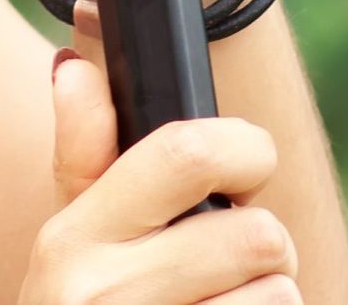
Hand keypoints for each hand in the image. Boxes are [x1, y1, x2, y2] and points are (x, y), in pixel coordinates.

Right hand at [22, 27, 300, 304]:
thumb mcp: (68, 249)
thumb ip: (83, 158)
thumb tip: (73, 67)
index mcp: (73, 238)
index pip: (185, 153)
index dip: (244, 148)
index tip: (248, 165)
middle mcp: (100, 294)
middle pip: (254, 234)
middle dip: (265, 248)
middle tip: (234, 266)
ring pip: (280, 296)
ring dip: (271, 304)